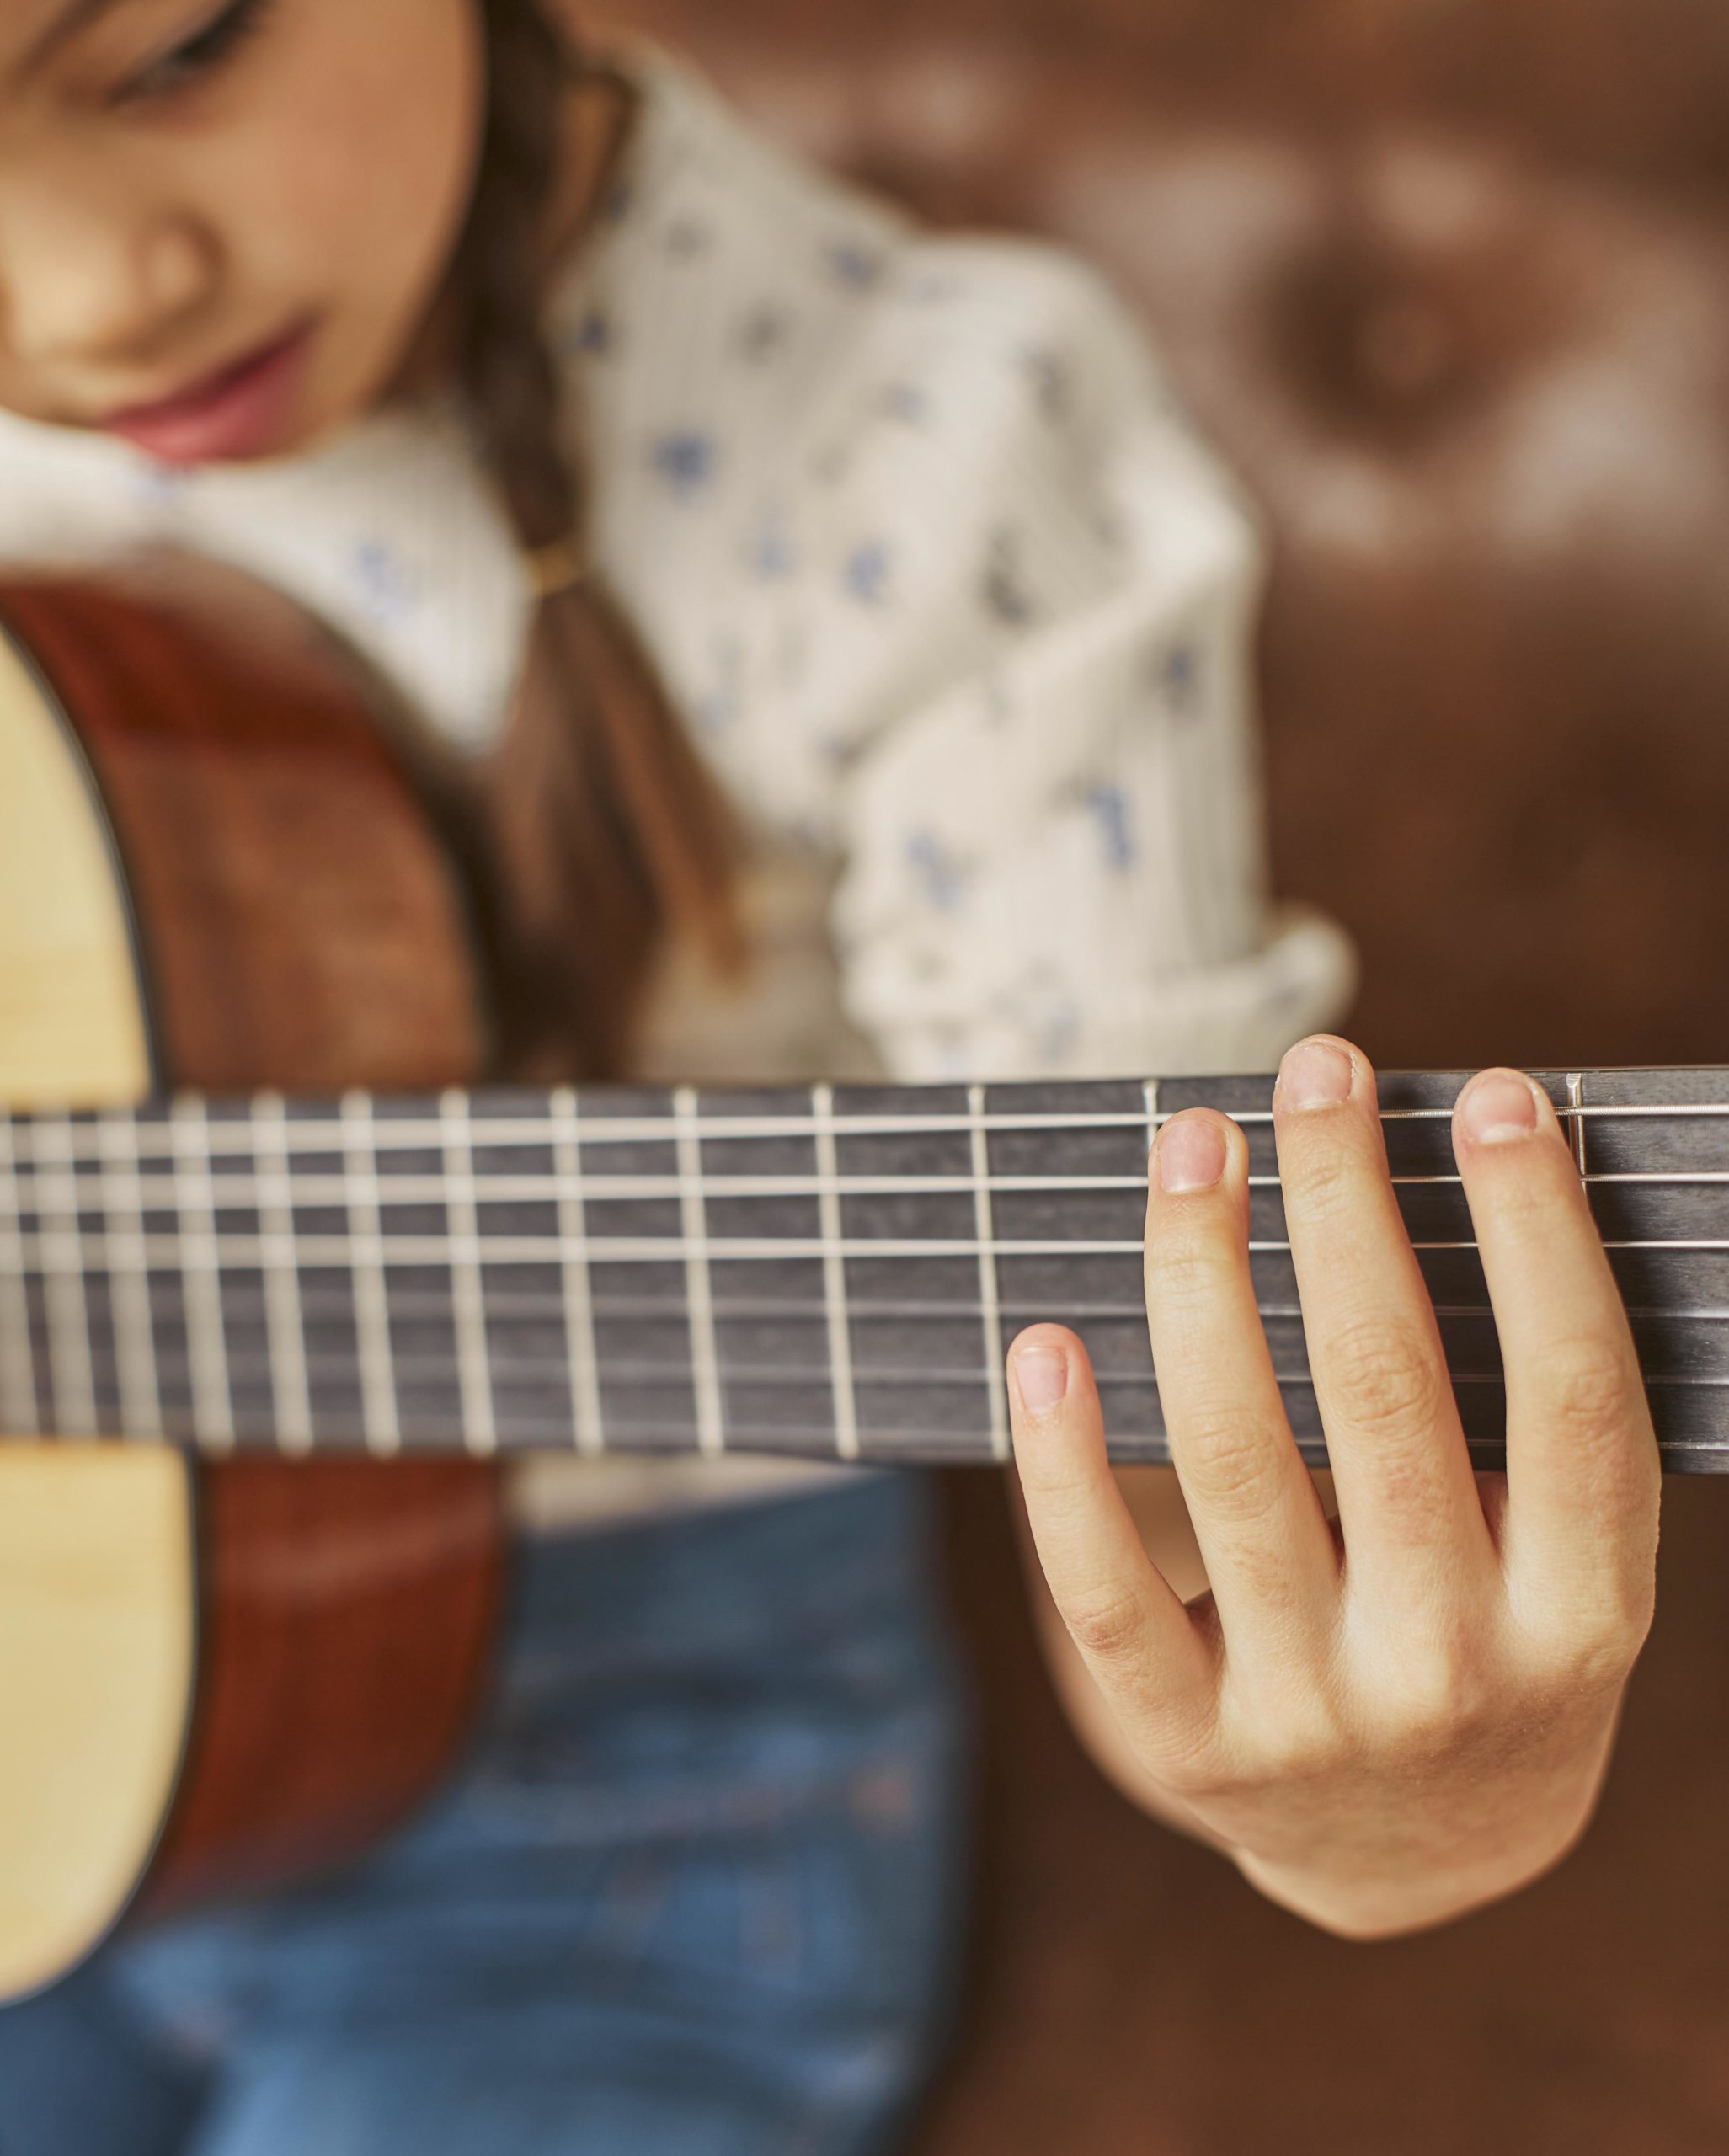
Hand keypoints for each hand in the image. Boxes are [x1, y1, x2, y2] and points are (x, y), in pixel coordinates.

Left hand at [1009, 1035, 1660, 1938]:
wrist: (1421, 1856)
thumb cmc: (1492, 1635)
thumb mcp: (1556, 1555)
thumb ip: (1518, 1414)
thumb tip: (1424, 1171)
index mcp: (1583, 1612)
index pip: (1573, 1396)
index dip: (1534, 1233)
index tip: (1488, 1093)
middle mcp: (1453, 1668)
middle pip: (1386, 1391)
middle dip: (1343, 1204)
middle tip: (1313, 1069)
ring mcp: (1311, 1716)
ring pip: (1236, 1455)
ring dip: (1202, 1272)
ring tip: (1191, 1142)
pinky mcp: (1186, 1747)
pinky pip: (1103, 1587)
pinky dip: (1062, 1461)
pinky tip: (1047, 1338)